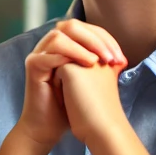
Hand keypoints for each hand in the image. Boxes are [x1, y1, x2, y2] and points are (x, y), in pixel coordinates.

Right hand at [18, 20, 125, 151]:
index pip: (84, 29)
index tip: (120, 57)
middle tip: (110, 57)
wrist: (49, 128)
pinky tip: (85, 66)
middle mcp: (48, 46)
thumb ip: (99, 66)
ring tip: (96, 62)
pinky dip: (68, 56)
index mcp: (63, 46)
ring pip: (59, 36)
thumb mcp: (88, 82)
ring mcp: (38, 54)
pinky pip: (49, 54)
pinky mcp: (32, 66)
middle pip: (71, 26)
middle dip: (94, 39)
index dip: (103, 38)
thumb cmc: (69, 107)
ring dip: (81, 46)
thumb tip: (123, 59)